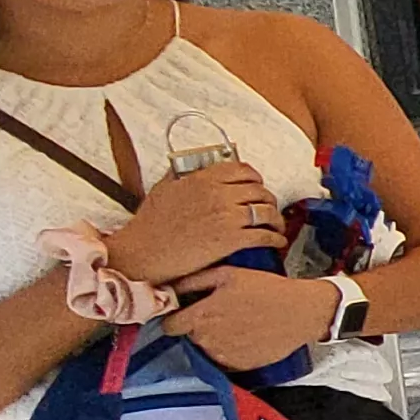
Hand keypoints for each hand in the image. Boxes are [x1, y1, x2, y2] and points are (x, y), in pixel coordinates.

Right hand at [108, 161, 280, 283]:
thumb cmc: (150, 224)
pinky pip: (264, 236)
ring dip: (276, 220)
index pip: (243, 170)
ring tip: (276, 227)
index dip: (256, 179)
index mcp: (205, 178)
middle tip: (268, 209)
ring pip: (267, 212)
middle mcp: (220, 194)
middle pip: (260, 191)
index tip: (257, 186)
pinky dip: (275, 239)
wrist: (143, 252)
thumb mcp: (164, 189)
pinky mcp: (231, 241)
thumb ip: (180, 175)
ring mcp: (227, 217)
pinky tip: (276, 242)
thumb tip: (188, 167)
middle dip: (268, 200)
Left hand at [164, 264, 334, 372]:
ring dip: (215, 337)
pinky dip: (230, 349)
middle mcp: (208, 339)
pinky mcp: (239, 366)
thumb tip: (170, 288)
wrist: (300, 312)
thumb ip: (193, 281)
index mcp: (202, 315)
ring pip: (206, 348)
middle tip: (221, 311)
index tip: (183, 313)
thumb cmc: (266, 289)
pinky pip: (223, 358)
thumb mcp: (228, 274)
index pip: (170, 326)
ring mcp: (223, 355)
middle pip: (190, 336)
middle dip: (199, 325)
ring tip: (237, 322)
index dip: (174, 318)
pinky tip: (246, 334)